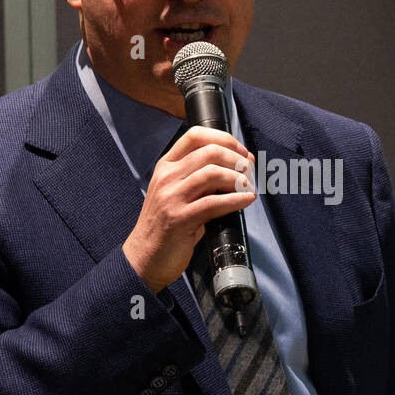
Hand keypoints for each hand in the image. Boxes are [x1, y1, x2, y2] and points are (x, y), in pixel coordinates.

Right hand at [123, 126, 256, 292]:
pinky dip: (235, 200)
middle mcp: (167, 177)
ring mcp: (171, 197)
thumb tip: (234, 170)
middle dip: (236, 159)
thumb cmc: (166, 227)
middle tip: (250, 171)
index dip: (224, 139)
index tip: (242, 151)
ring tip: (249, 187)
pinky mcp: (180, 219)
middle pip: (209, 152)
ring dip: (238, 179)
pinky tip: (246, 200)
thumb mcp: (177, 194)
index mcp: (166, 166)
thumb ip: (199, 179)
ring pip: (212, 173)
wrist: (144, 258)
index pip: (195, 136)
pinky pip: (214, 203)